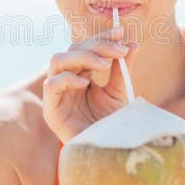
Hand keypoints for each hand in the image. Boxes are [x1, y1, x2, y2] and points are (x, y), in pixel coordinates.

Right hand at [42, 25, 139, 143]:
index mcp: (82, 74)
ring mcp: (57, 94)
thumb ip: (122, 69)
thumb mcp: (120, 93)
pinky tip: (85, 83)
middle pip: (72, 49)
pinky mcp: (51, 110)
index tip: (121, 30)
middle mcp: (67, 80)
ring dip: (82, 57)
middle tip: (119, 50)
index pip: (87, 46)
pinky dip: (68, 79)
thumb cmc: (112, 125)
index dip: (102, 36)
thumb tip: (132, 43)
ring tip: (103, 66)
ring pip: (57, 60)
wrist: (107, 154)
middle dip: (96, 45)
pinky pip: (51, 85)